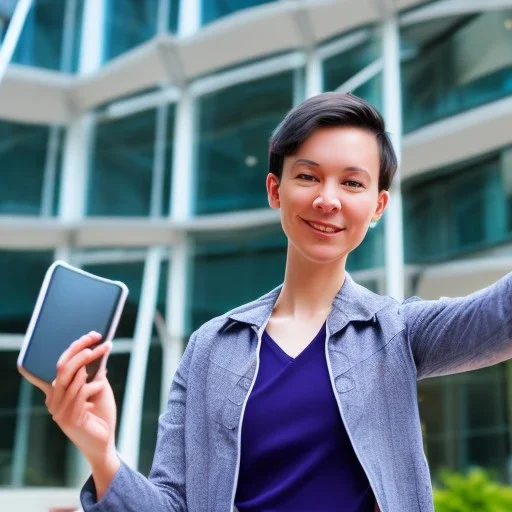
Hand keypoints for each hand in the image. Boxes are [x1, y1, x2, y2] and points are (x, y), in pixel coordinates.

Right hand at [18, 332, 118, 468]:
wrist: (104, 443)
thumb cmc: (101, 415)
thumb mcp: (99, 388)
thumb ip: (95, 373)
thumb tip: (100, 350)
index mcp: (57, 392)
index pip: (61, 363)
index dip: (75, 347)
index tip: (93, 335)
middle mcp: (54, 400)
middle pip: (64, 367)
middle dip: (83, 350)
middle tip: (100, 341)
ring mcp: (59, 411)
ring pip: (73, 379)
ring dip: (91, 364)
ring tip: (103, 359)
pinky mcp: (69, 419)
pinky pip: (81, 394)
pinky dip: (93, 386)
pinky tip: (101, 386)